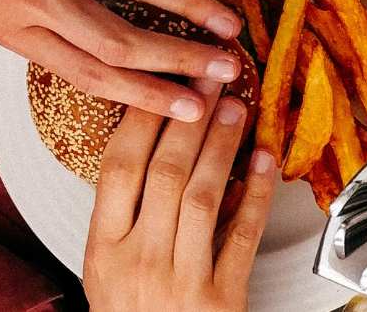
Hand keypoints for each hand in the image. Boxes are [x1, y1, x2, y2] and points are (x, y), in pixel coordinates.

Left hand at [0, 0, 240, 121]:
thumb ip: (33, 21)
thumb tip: (87, 41)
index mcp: (16, 30)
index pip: (91, 74)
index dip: (147, 97)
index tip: (192, 112)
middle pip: (119, 40)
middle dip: (180, 60)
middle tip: (228, 70)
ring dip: (186, 2)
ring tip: (229, 18)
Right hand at [83, 79, 275, 311]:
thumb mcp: (109, 270)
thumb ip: (123, 218)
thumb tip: (152, 151)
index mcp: (102, 250)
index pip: (119, 168)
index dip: (144, 119)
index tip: (164, 82)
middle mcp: (138, 260)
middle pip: (164, 172)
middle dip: (189, 117)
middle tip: (210, 78)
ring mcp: (180, 279)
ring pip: (203, 195)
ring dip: (222, 146)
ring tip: (236, 108)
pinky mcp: (222, 296)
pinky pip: (242, 234)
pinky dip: (255, 194)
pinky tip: (264, 162)